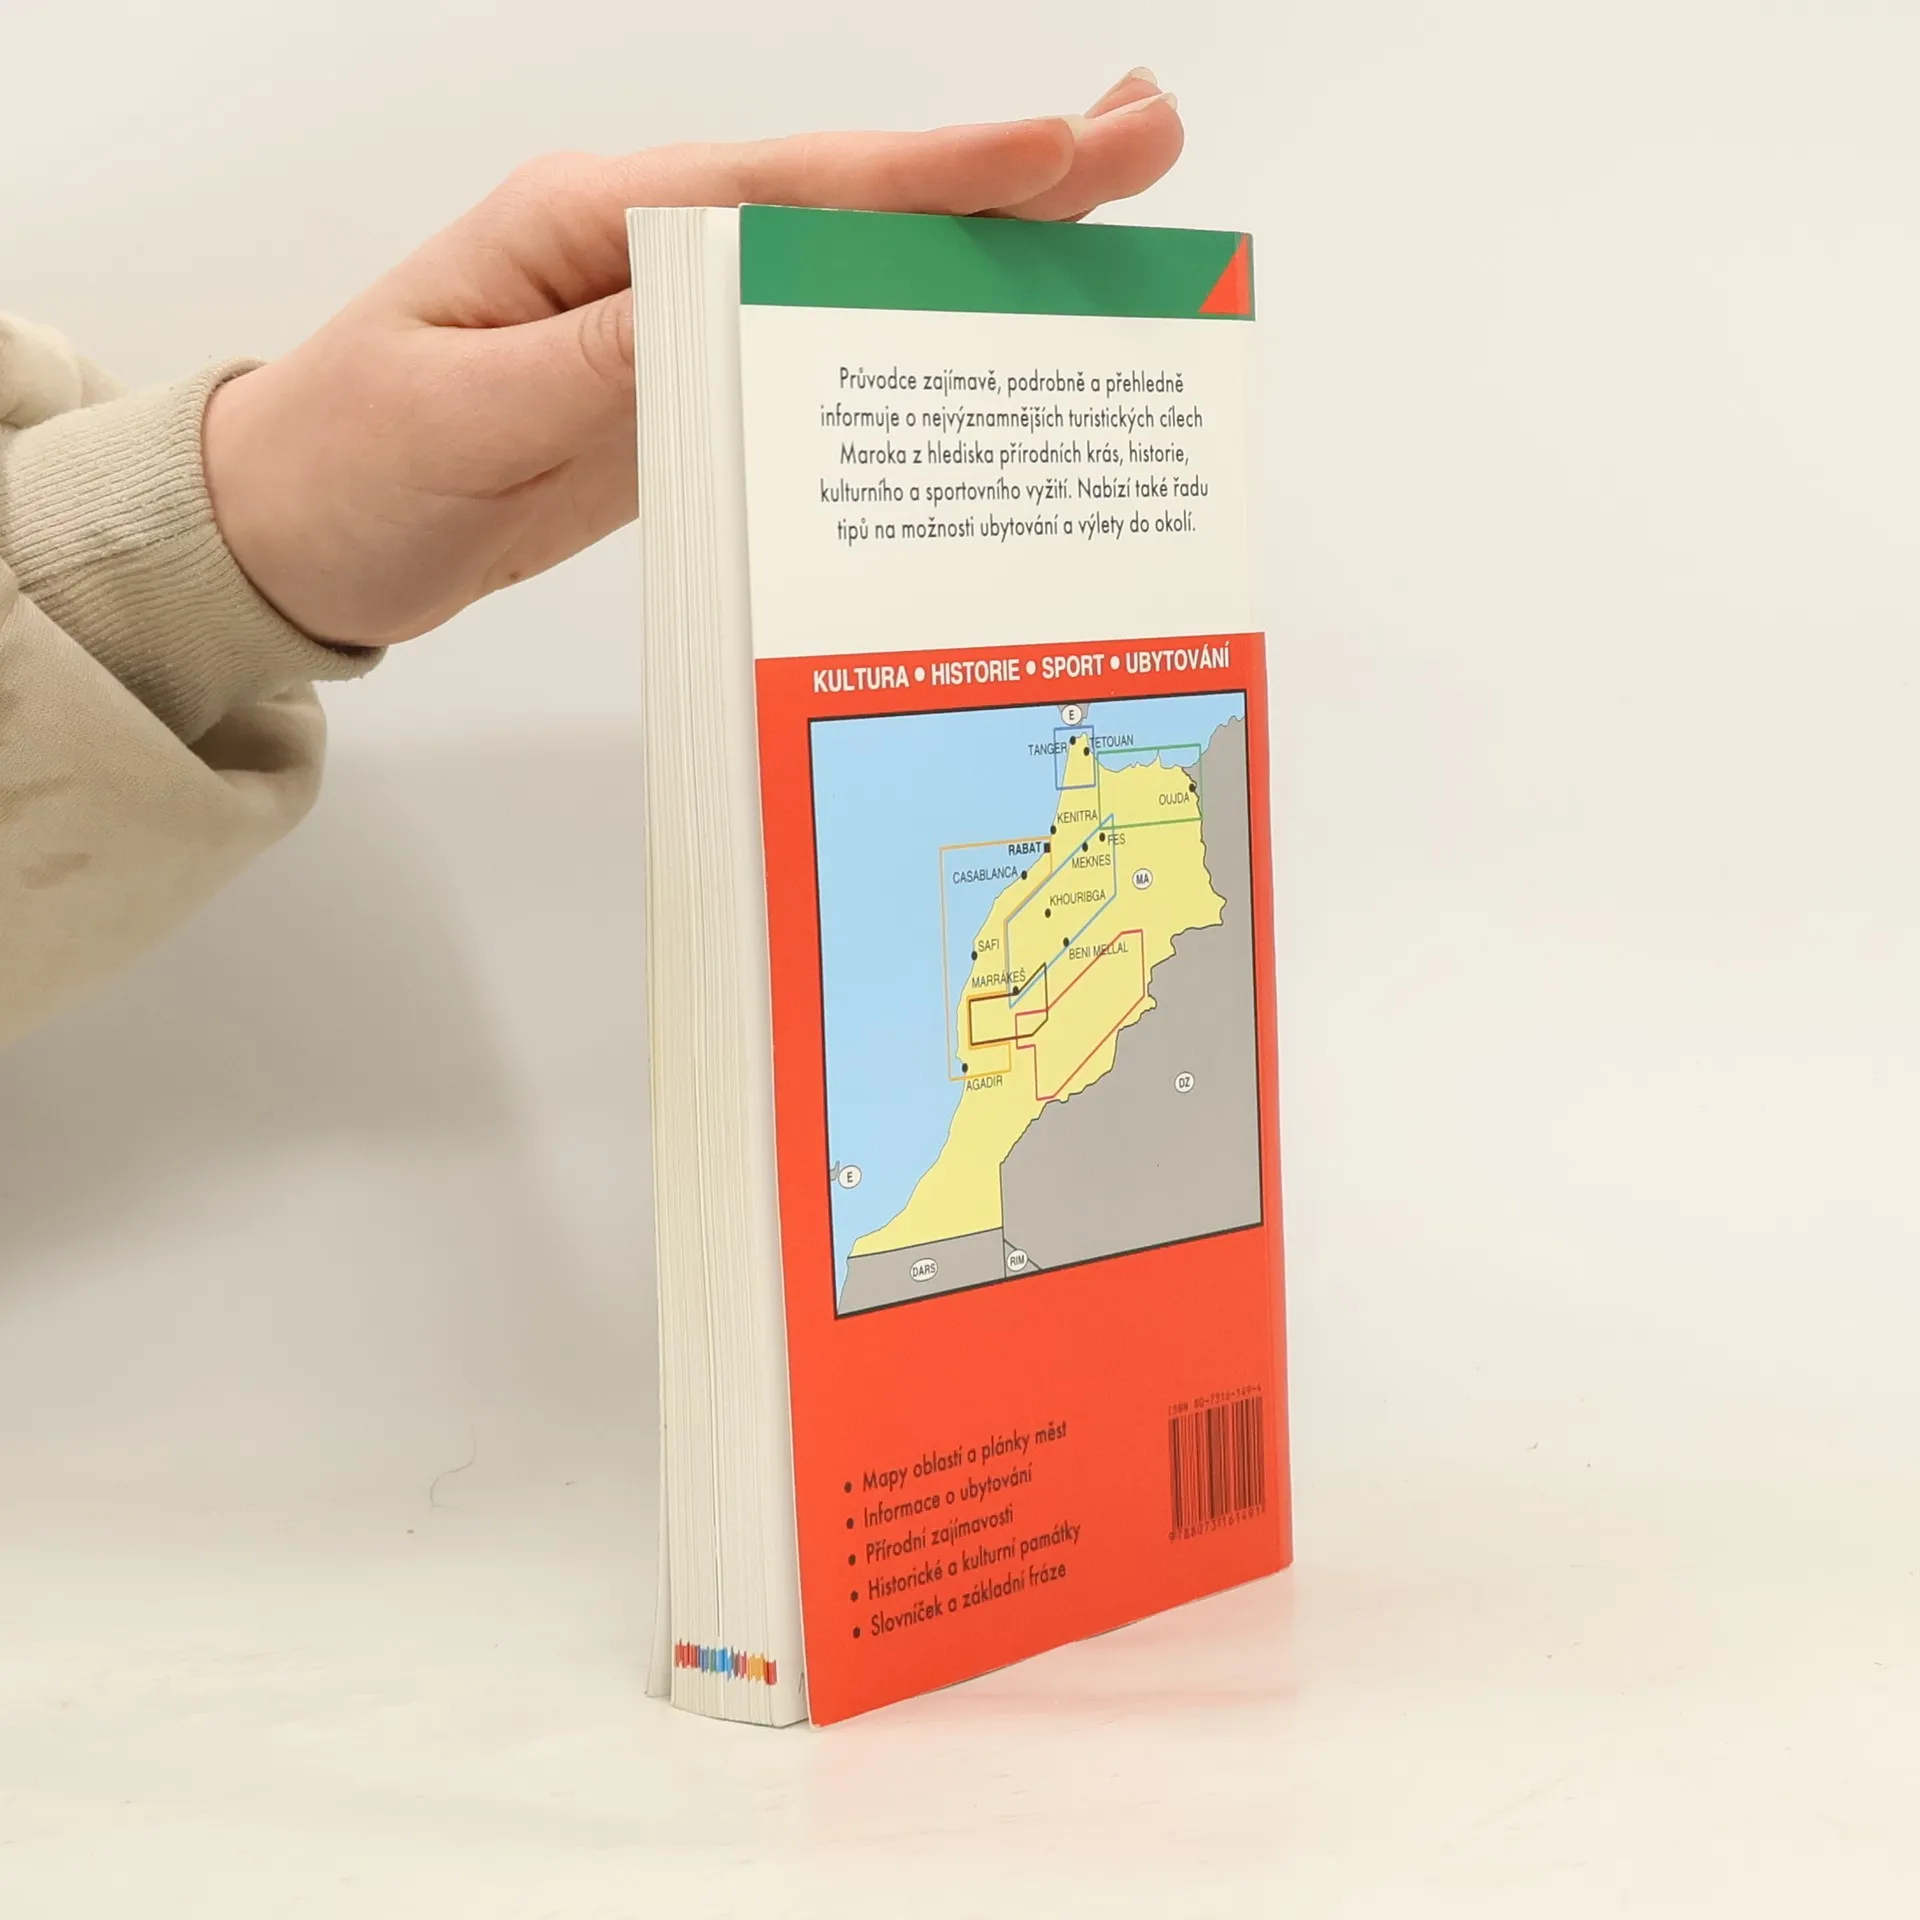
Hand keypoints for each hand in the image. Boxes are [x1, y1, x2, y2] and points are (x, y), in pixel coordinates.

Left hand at [202, 73, 1181, 647]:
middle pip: (847, 208)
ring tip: (1102, 221)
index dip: (929, 176)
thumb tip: (737, 299)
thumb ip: (602, 357)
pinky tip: (982, 338)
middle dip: (1001, 177)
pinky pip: (814, 360)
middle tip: (1144, 142)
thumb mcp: (460, 412)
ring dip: (975, 249)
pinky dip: (908, 341)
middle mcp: (650, 256)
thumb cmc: (351, 463)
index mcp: (594, 227)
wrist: (298, 535)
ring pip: (849, 275)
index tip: (1057, 148)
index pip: (788, 191)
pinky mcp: (685, 397)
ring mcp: (676, 326)